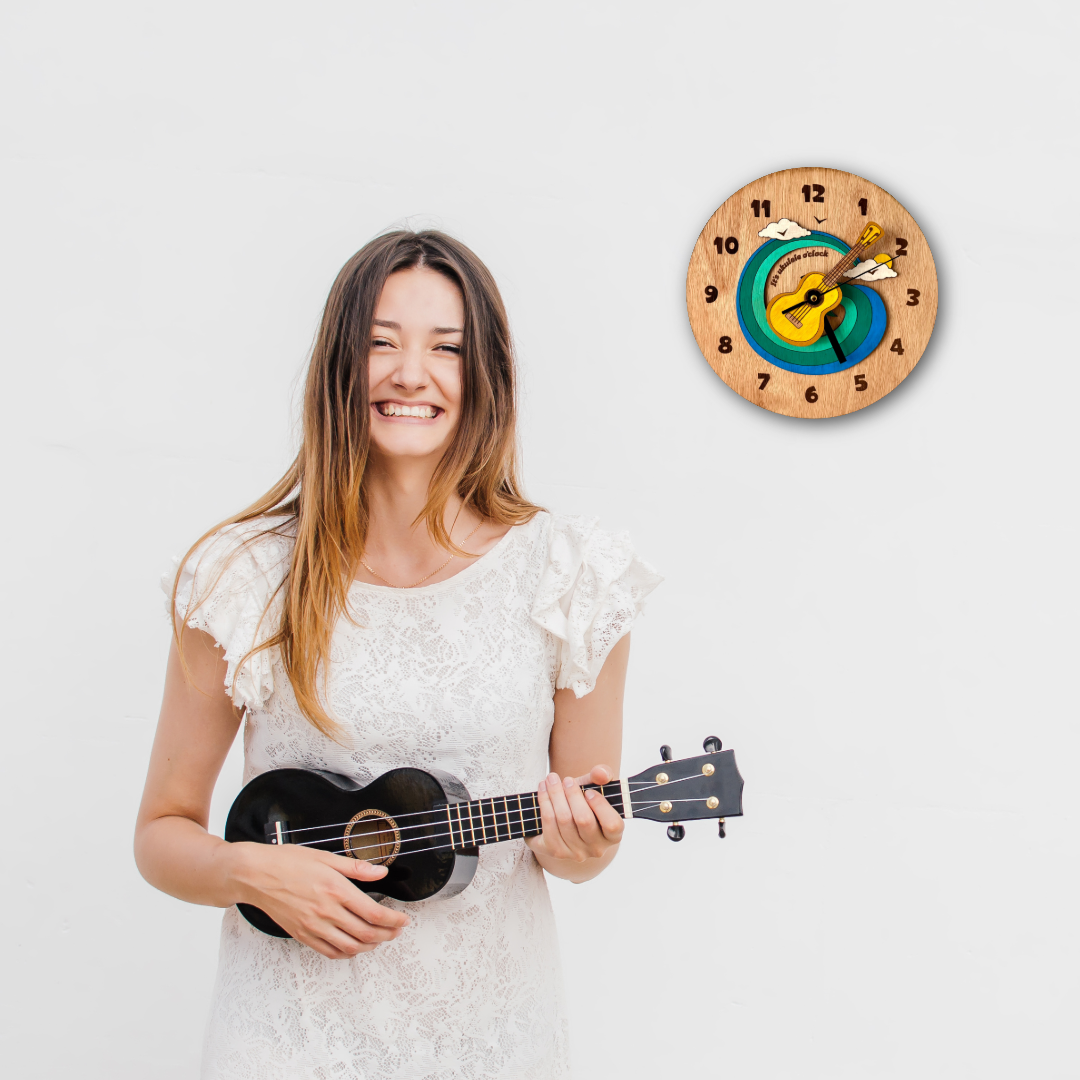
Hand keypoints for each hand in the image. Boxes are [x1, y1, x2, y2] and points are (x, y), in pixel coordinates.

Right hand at [229, 841, 409, 958]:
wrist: (256, 875)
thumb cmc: (288, 862)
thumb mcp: (326, 857)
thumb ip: (356, 867)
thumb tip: (380, 872)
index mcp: (336, 890)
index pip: (374, 913)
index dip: (394, 920)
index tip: (403, 920)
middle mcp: (326, 912)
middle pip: (366, 933)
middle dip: (387, 935)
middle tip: (397, 931)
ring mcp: (313, 927)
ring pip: (350, 947)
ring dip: (370, 946)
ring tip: (380, 939)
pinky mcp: (302, 935)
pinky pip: (329, 952)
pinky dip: (347, 953)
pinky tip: (354, 946)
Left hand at [525, 765, 623, 865]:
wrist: (565, 819)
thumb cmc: (585, 802)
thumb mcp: (596, 786)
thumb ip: (602, 775)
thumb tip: (601, 774)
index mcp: (613, 836)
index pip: (612, 825)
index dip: (600, 806)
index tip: (589, 791)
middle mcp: (596, 849)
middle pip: (584, 820)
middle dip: (572, 795)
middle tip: (566, 779)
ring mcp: (576, 853)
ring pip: (563, 820)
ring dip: (555, 794)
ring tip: (551, 778)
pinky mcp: (556, 851)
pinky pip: (548, 823)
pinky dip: (544, 802)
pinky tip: (543, 789)